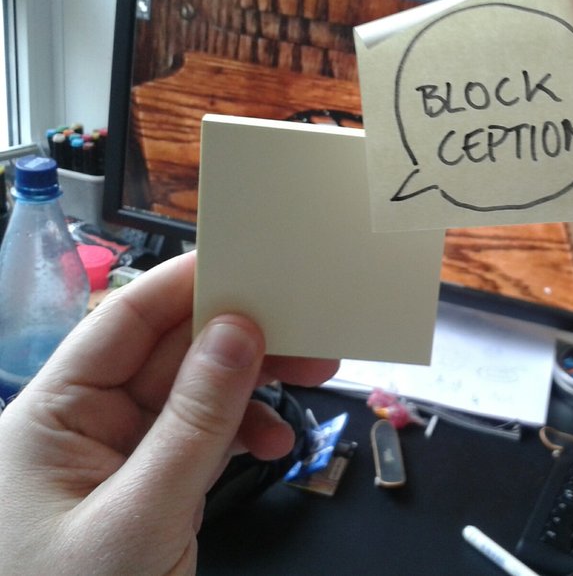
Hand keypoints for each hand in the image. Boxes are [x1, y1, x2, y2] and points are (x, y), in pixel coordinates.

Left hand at [0, 251, 337, 574]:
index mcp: (53, 413)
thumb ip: (194, 422)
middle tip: (310, 325)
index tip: (252, 260)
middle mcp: (86, 422)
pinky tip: (278, 442)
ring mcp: (122, 455)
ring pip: (197, 393)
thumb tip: (239, 332)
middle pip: (171, 351)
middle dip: (243, 337)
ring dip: (256, 384)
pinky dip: (247, 432)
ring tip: (315, 376)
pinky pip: (206, 436)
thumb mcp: (138, 515)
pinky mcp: (152, 484)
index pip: (124, 321)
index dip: (187, 282)